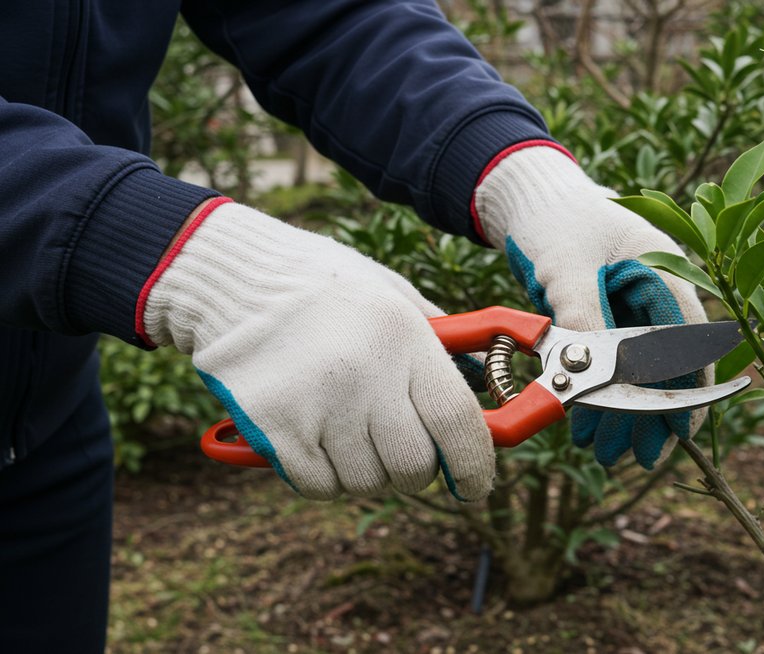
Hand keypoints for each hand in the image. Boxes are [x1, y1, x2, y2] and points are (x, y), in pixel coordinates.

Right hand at [141, 200, 494, 500]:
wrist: (235, 279)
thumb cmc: (326, 288)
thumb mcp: (395, 296)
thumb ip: (442, 345)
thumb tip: (484, 389)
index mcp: (406, 337)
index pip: (457, 422)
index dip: (474, 466)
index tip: (475, 487)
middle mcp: (367, 373)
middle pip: (413, 464)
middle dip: (416, 471)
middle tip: (402, 452)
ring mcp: (319, 404)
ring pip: (367, 481)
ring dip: (368, 474)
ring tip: (352, 436)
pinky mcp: (275, 427)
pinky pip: (319, 486)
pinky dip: (326, 478)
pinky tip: (318, 443)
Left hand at [473, 145, 710, 468]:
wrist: (526, 198)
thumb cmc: (553, 219)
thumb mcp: (567, 264)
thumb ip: (582, 311)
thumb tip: (586, 367)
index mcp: (664, 268)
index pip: (689, 340)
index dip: (688, 389)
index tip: (679, 431)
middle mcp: (658, 290)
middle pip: (668, 365)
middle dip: (653, 414)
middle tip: (640, 457)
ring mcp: (635, 307)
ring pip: (641, 373)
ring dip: (626, 414)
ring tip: (607, 453)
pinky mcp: (610, 319)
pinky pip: (614, 367)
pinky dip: (602, 397)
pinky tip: (587, 430)